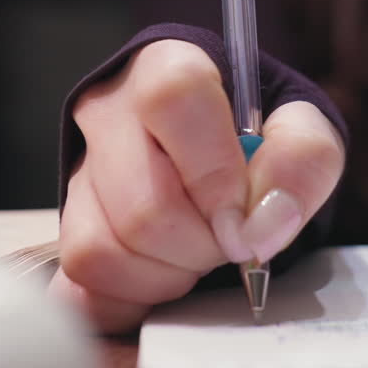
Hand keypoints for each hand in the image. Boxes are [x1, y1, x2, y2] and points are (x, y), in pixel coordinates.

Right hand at [49, 39, 343, 332]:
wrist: (213, 146)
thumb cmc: (255, 133)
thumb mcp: (301, 126)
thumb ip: (302, 159)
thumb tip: (262, 224)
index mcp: (165, 68)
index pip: (172, 102)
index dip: (213, 173)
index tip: (246, 222)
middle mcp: (107, 113)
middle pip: (143, 205)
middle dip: (202, 245)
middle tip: (230, 240)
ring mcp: (77, 171)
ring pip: (102, 250)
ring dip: (167, 276)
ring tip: (194, 252)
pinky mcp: (65, 226)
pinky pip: (82, 286)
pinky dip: (132, 299)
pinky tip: (162, 275)